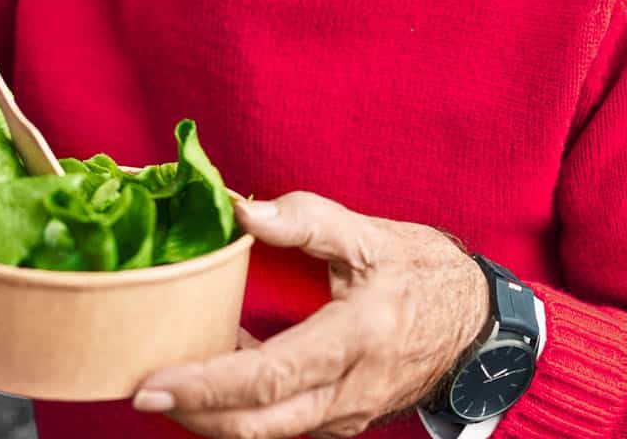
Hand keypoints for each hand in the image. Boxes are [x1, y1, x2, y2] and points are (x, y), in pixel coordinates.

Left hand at [133, 192, 488, 437]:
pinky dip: (243, 409)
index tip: (154, 382)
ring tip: (173, 379)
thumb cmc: (427, 275)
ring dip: (214, 414)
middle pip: (258, 424)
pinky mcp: (345, 422)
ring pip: (267, 434)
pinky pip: (283, 426)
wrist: (484, 327)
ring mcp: (348, 415)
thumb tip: (240, 209)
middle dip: (193, 414)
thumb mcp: (371, 236)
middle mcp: (351, 391)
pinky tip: (219, 372)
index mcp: (357, 339)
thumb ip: (305, 220)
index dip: (206, 384)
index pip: (268, 376)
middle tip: (142, 389)